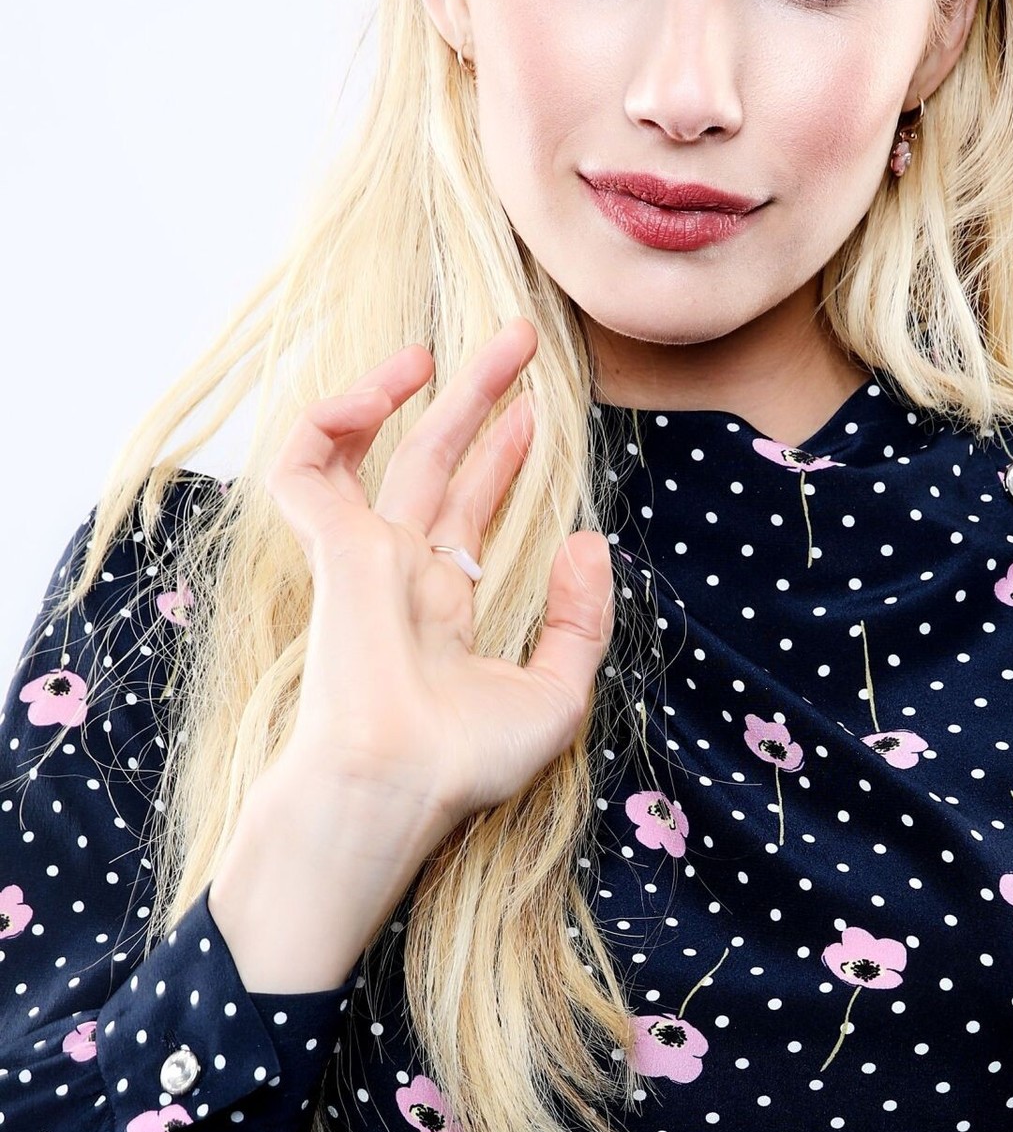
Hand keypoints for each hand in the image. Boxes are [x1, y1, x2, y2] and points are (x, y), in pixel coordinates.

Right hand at [262, 317, 613, 861]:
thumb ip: (579, 620)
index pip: (470, 510)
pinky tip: (377, 390)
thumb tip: (586, 542)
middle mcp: (399, 573)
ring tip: (441, 349)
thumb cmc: (465, 764)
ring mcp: (362, 557)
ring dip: (397, 391)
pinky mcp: (331, 548)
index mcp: (442, 604)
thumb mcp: (556, 695)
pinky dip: (329, 420)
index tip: (534, 413)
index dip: (501, 457)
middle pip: (433, 462)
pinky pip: (308, 466)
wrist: (398, 790)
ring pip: (369, 450)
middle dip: (474, 399)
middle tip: (516, 340)